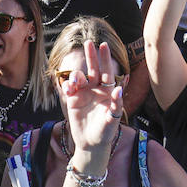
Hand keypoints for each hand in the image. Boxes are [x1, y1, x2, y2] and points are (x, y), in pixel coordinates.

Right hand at [58, 40, 123, 158]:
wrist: (90, 144)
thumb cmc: (105, 132)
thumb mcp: (112, 120)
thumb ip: (116, 105)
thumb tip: (119, 89)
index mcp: (107, 91)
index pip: (106, 72)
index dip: (104, 59)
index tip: (103, 45)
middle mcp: (95, 89)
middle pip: (93, 69)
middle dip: (91, 56)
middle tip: (88, 43)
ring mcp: (83, 93)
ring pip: (79, 77)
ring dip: (76, 76)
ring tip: (76, 81)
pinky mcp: (72, 99)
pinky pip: (68, 87)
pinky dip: (67, 85)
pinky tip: (68, 89)